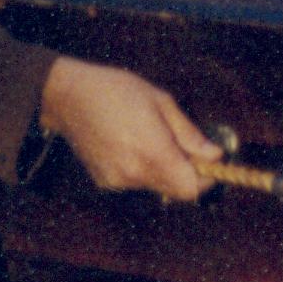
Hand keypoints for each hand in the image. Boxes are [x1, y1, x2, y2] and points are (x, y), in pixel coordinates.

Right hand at [38, 55, 214, 201]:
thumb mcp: (161, 102)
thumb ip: (189, 134)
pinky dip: (142, 168)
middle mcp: (134, 173)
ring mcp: (117, 180)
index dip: (206, 179)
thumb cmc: (116, 91)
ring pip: (157, 185)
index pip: (191, 188)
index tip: (209, 162)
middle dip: (187, 173)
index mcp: (152, 153)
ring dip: (163, 169)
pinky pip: (136, 182)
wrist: (66, 96)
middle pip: (176, 190)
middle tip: (181, 145)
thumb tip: (215, 155)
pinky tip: (130, 144)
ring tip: (149, 137)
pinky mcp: (105, 181)